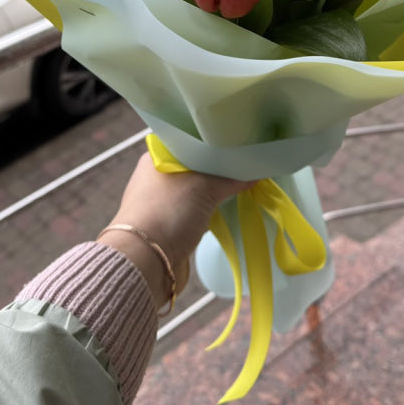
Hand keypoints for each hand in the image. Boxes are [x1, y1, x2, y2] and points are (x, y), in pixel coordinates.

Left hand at [99, 152, 253, 310]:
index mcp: (158, 157)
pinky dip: (213, 210)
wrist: (146, 263)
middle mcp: (158, 176)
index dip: (215, 141)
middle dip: (220, 168)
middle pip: (197, 166)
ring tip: (245, 184)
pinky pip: (198, 210)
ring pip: (198, 190)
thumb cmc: (169, 213)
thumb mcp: (204, 187)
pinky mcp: (171, 225)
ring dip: (218, 191)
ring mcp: (164, 202)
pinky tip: (231, 207)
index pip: (191, 140)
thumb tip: (256, 172)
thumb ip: (231, 177)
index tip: (241, 141)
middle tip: (248, 163)